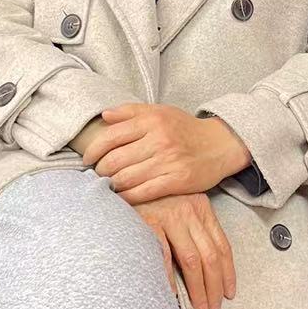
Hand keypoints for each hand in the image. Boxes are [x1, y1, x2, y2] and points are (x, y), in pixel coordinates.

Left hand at [80, 101, 249, 203]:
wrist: (220, 144)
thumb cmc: (185, 129)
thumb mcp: (160, 111)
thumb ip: (131, 111)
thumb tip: (104, 115)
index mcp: (151, 120)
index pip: (110, 137)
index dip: (93, 151)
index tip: (88, 159)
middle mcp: (158, 140)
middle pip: (114, 160)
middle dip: (100, 170)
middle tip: (98, 174)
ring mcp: (168, 161)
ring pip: (126, 178)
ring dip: (112, 185)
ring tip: (109, 185)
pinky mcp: (177, 181)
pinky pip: (143, 192)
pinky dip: (127, 197)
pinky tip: (123, 197)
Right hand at [131, 193, 235, 308]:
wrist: (121, 183)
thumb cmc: (150, 199)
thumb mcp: (179, 206)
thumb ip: (192, 228)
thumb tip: (206, 266)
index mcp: (201, 206)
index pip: (222, 245)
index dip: (228, 272)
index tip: (229, 293)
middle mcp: (189, 209)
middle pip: (210, 256)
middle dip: (215, 286)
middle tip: (214, 308)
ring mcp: (169, 214)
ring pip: (192, 260)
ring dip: (198, 288)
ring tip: (200, 308)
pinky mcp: (148, 221)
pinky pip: (164, 257)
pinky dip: (170, 279)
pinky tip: (173, 295)